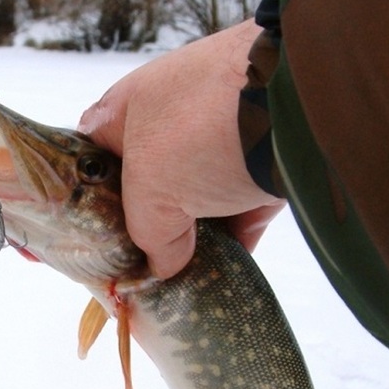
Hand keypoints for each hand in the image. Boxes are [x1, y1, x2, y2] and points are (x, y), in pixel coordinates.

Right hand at [78, 19, 284, 278]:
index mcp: (128, 108)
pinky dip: (229, 243)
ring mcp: (219, 141)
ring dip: (188, 242)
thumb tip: (164, 264)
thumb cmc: (201, 131)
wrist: (300, 104)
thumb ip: (146, 233)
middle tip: (136, 271)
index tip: (91, 241)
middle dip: (144, 229)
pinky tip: (218, 276)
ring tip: (176, 284)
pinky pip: (238, 213)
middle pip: (146, 185)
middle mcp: (170, 119)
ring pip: (193, 202)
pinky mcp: (262, 165)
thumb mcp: (151, 189)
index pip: (92, 154)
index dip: (87, 198)